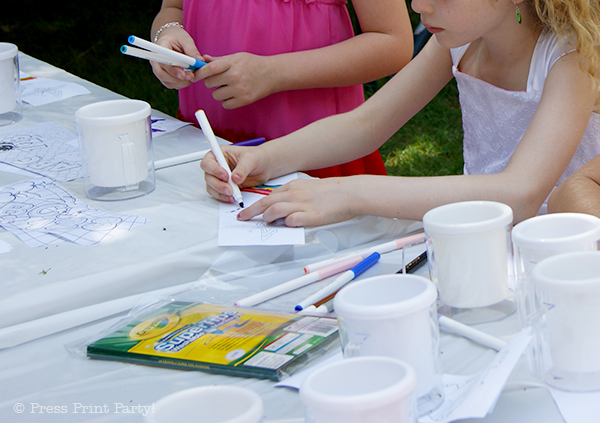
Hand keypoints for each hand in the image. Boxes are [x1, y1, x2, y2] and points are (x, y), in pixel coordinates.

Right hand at [150, 28, 203, 89]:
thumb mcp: (185, 39)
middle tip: (191, 77)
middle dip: (177, 79)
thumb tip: (200, 60)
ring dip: (180, 83)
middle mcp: (155, 60)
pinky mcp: (163, 75)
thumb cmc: (178, 37)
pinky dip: (180, 84)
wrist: (171, 39)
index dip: (173, 70)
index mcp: (159, 48)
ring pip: (166, 81)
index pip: (163, 61)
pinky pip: (170, 84)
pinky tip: (187, 79)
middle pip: (161, 74)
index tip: (183, 75)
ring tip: (191, 77)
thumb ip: (192, 49)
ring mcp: (158, 69)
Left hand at [198, 53, 276, 108]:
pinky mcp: (244, 100)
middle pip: (209, 83)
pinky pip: (225, 104)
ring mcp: (240, 90)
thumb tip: (203, 60)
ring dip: (219, 92)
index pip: (209, 69)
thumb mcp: (236, 57)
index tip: (195, 75)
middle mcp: (235, 77)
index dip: (199, 73)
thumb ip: (219, 60)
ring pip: (216, 95)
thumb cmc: (254, 64)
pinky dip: (227, 101)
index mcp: (232, 63)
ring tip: (229, 87)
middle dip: (210, 82)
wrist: (273, 74)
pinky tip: (234, 95)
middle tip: (219, 80)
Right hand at [200, 145, 272, 203]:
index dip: (214, 170)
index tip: (225, 176)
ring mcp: (220, 177)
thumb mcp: (251, 159)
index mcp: (221, 153)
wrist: (266, 167)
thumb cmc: (258, 157)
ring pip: (211, 186)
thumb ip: (242, 168)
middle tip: (230, 189)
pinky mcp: (225, 186)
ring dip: (220, 192)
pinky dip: (224, 197)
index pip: (208, 161)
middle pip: (208, 176)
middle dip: (218, 184)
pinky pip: (218, 193)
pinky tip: (232, 197)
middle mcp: (218, 165)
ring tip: (233, 194)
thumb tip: (235, 178)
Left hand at [236, 177, 356, 227]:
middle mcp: (295, 194)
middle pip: (266, 202)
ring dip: (267, 218)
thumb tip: (281, 206)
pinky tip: (285, 226)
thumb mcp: (308, 188)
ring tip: (265, 223)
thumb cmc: (331, 193)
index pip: (269, 195)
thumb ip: (294, 196)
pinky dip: (286, 224)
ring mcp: (302, 205)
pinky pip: (292, 220)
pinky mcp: (311, 216)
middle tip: (242, 218)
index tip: (247, 211)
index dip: (255, 204)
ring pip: (275, 210)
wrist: (349, 193)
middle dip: (251, 212)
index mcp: (293, 186)